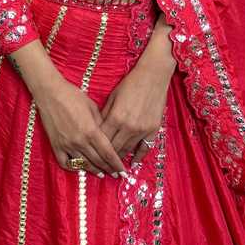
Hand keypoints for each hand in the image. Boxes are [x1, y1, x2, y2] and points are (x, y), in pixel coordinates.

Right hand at [33, 76, 127, 178]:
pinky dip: (74, 167)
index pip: (108, 153)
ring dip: (94, 170)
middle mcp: (80, 141)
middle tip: (116, 174)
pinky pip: (66, 163)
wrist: (50, 93)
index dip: (117, 164)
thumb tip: (108, 137)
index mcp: (91, 131)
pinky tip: (80, 167)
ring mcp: (67, 145)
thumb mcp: (92, 107)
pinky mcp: (56, 145)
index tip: (123, 172)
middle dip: (109, 169)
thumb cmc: (73, 96)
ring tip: (102, 173)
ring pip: (84, 164)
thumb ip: (101, 124)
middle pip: (98, 161)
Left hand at [99, 43, 175, 167]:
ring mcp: (142, 129)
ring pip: (128, 150)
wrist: (152, 76)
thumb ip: (105, 115)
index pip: (103, 140)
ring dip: (120, 159)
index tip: (91, 155)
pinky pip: (145, 148)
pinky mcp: (153, 129)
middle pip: (114, 148)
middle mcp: (128, 126)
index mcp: (116, 117)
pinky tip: (132, 164)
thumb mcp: (113, 97)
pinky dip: (138, 157)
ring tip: (113, 168)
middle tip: (101, 167)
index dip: (96, 149)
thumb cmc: (130, 83)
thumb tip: (97, 130)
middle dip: (106, 158)